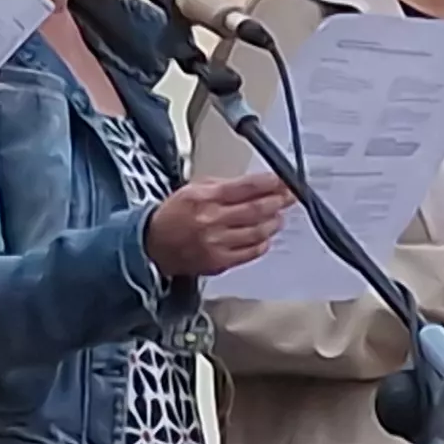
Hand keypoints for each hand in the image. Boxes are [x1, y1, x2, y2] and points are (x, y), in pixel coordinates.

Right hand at [142, 173, 292, 279]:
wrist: (153, 245)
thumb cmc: (174, 215)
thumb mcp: (194, 188)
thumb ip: (225, 186)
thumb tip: (257, 184)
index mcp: (205, 198)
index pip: (246, 187)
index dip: (270, 184)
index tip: (284, 181)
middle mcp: (212, 220)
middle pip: (256, 210)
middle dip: (278, 202)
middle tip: (290, 198)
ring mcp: (217, 243)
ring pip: (257, 232)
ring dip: (273, 223)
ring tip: (278, 217)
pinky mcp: (219, 262)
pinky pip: (250, 252)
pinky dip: (262, 244)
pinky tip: (265, 237)